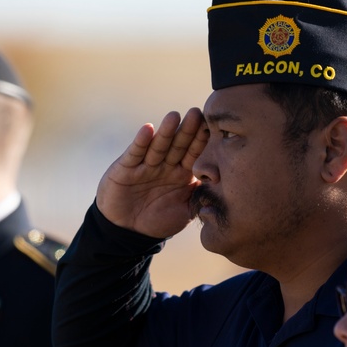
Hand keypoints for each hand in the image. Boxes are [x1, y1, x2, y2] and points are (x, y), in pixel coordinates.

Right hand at [96, 107, 207, 237]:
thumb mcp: (184, 212)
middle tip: (197, 113)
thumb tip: (220, 187)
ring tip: (174, 116)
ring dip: (166, 132)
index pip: (194, 154)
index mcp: (181, 174)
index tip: (212, 127)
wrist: (128, 233)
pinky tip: (147, 129)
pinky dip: (141, 142)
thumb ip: (200, 199)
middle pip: (178, 145)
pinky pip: (135, 153)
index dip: (202, 141)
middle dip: (187, 130)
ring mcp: (146, 165)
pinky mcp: (126, 168)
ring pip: (158, 146)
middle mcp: (165, 165)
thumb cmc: (158, 223)